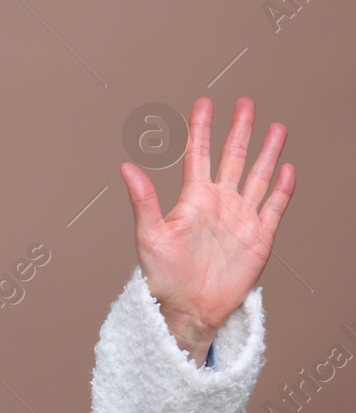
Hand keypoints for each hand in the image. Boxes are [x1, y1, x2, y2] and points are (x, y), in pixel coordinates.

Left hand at [120, 96, 294, 362]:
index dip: (203, 129)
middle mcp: (219, 204)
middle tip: (246, 103)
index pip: (200, 155)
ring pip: (258, 176)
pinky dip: (282, 187)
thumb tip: (125, 167)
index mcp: (193, 199)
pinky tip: (287, 167)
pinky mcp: (260, 237)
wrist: (188, 309)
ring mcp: (241, 218)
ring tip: (276, 127)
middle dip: (240, 130)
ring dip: (268, 152)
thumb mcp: (150, 235)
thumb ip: (143, 200)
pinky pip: (274, 206)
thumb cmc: (162, 276)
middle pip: (234, 158)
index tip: (205, 103)